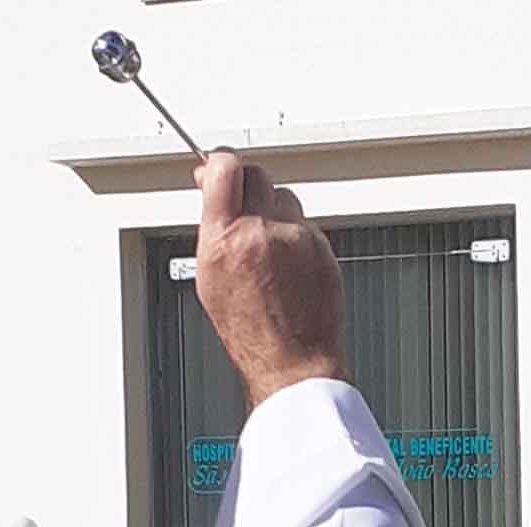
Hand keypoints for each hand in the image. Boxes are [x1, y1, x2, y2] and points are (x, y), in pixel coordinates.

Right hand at [194, 151, 346, 409]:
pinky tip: (288, 261)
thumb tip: (212, 196)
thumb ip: (212, 232)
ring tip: (267, 244)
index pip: (223, 169)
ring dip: (272, 209)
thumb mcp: (209, 280)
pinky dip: (295, 233)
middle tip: (241, 201)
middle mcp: (261, 233)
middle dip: (245, 183)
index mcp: (224, 241)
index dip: (217, 162)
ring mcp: (296, 238)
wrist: (291, 360)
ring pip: (283, 196)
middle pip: (255, 173)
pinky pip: (304, 222)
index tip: (213, 166)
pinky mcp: (321, 246)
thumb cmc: (249, 331)